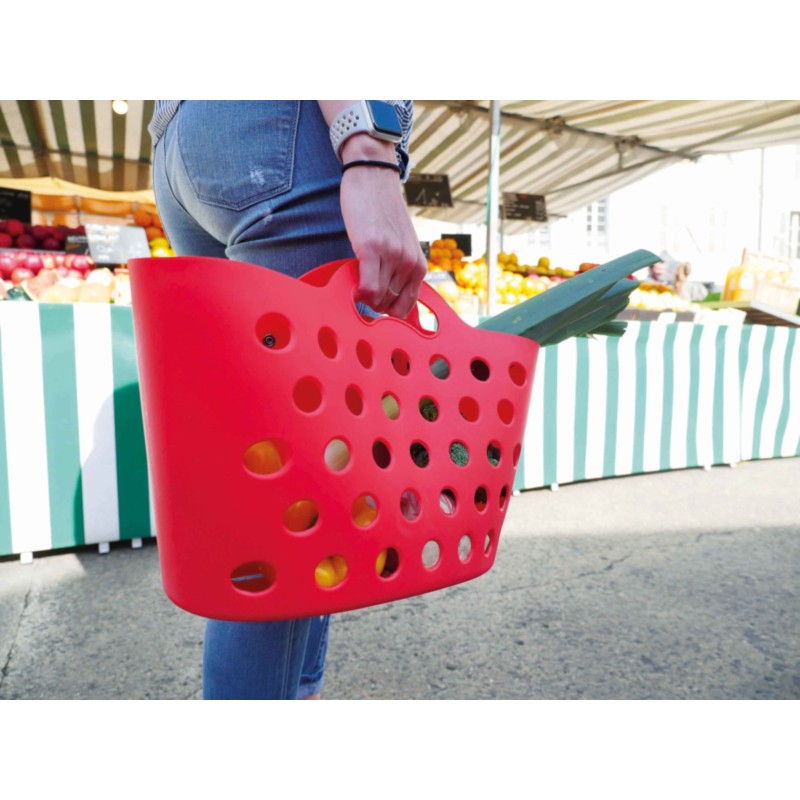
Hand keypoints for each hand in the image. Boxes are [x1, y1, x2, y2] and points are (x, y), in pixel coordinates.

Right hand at [339, 162, 427, 318]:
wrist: (373, 178)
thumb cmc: (383, 214)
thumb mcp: (401, 245)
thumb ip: (399, 270)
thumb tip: (385, 300)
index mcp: (419, 265)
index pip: (406, 307)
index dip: (388, 311)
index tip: (375, 304)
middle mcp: (409, 263)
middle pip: (388, 306)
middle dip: (373, 304)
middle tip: (362, 290)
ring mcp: (392, 257)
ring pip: (376, 299)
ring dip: (364, 296)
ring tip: (357, 280)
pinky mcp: (372, 249)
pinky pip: (367, 288)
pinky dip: (358, 292)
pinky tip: (352, 282)